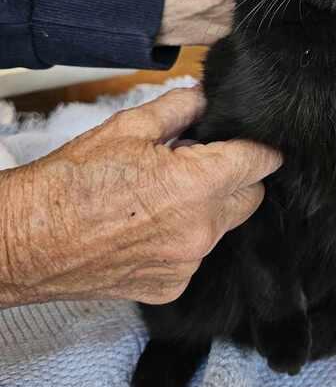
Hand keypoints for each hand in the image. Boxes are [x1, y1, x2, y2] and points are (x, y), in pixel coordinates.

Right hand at [0, 87, 279, 306]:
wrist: (25, 241)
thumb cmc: (69, 184)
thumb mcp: (127, 128)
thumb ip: (180, 108)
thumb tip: (206, 99)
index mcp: (196, 185)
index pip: (260, 163)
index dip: (259, 147)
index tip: (253, 142)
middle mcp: (200, 231)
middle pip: (251, 198)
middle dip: (238, 177)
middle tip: (202, 163)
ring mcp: (186, 264)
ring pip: (223, 228)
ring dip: (209, 209)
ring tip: (164, 195)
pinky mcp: (170, 287)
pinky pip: (196, 257)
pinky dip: (185, 239)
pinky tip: (149, 226)